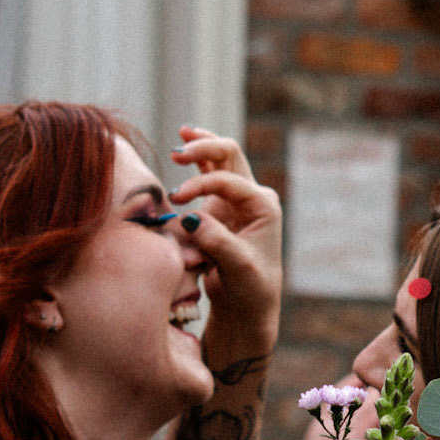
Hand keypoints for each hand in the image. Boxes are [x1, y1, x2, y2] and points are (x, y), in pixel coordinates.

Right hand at [169, 127, 281, 346]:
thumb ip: (216, 239)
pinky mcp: (220, 209)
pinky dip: (197, 162)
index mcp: (263, 205)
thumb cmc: (250, 288)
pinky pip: (209, 175)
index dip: (200, 184)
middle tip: (177, 153)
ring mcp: (235, 201)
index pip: (228, 179)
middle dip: (203, 148)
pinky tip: (183, 147)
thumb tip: (189, 217)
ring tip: (182, 133)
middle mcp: (252, 197)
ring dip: (201, 145)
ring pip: (219, 160)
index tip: (178, 200)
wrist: (247, 307)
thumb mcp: (237, 265)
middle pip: (228, 154)